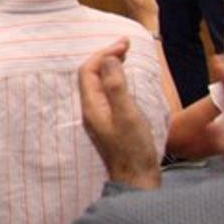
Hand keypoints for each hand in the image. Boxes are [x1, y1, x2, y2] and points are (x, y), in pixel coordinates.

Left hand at [78, 39, 160, 188]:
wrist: (136, 179)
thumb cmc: (133, 149)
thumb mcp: (128, 115)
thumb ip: (116, 87)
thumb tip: (108, 60)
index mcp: (91, 106)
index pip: (87, 70)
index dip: (103, 54)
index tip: (124, 44)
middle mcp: (90, 109)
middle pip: (90, 75)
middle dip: (105, 56)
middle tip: (126, 45)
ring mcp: (97, 116)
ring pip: (97, 84)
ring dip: (109, 67)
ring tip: (126, 56)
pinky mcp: (107, 121)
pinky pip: (105, 92)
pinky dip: (114, 80)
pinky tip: (124, 79)